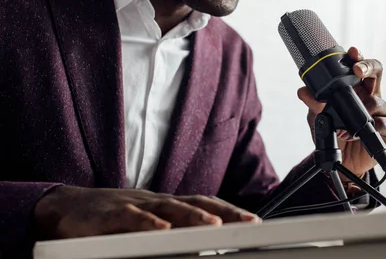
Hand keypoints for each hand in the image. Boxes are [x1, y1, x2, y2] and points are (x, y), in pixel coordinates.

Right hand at [33, 185, 260, 239]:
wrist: (65, 207)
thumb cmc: (110, 219)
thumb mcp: (145, 226)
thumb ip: (170, 234)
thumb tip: (200, 248)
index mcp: (167, 206)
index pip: (205, 205)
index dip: (229, 211)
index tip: (254, 221)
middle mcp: (156, 202)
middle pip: (196, 203)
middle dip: (225, 212)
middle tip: (250, 222)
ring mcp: (135, 205)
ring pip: (169, 208)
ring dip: (194, 215)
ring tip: (215, 225)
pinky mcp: (110, 214)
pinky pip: (131, 217)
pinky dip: (148, 223)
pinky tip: (162, 229)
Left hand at [298, 47, 385, 179]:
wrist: (342, 163)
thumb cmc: (334, 134)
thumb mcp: (318, 118)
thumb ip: (314, 104)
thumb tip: (303, 91)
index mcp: (355, 88)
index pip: (359, 67)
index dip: (358, 57)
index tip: (352, 52)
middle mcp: (369, 95)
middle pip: (376, 73)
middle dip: (368, 67)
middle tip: (357, 70)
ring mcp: (379, 112)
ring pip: (378, 100)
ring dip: (361, 109)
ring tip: (345, 125)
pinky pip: (385, 123)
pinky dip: (372, 127)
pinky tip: (358, 134)